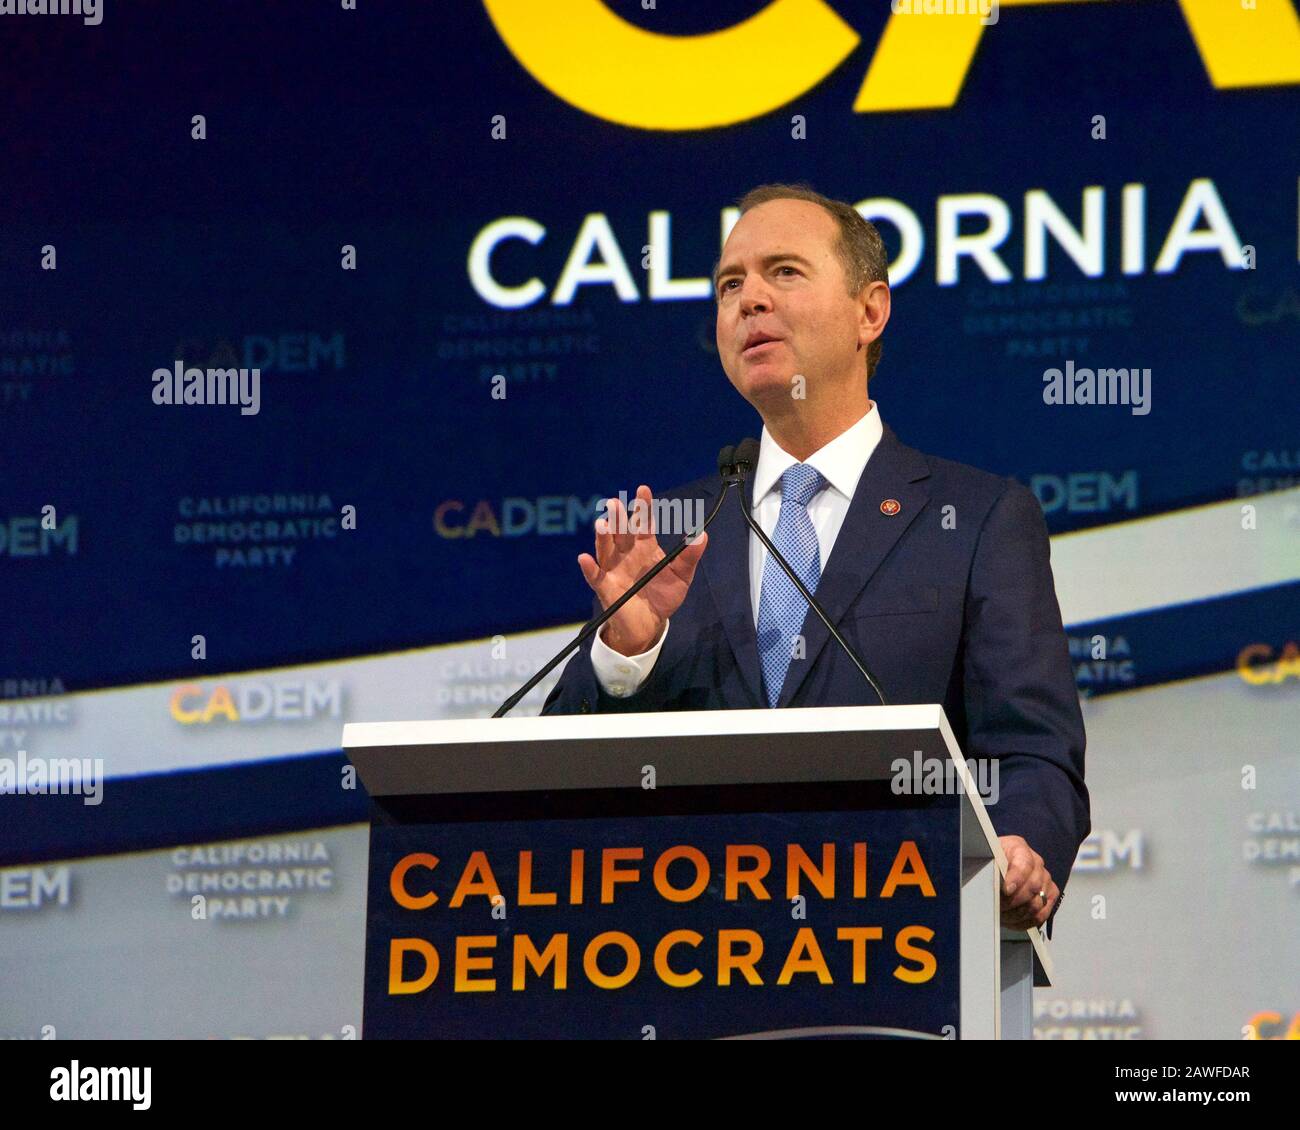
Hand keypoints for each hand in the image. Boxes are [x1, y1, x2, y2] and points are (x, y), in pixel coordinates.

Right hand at [578, 484, 707, 655]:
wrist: (651, 623)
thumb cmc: (664, 595)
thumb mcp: (681, 575)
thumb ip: (690, 556)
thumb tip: (702, 534)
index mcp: (644, 546)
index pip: (643, 523)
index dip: (643, 507)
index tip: (643, 490)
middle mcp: (626, 553)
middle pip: (621, 532)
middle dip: (618, 518)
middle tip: (615, 503)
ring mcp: (614, 568)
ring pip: (606, 548)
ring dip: (602, 536)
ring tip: (601, 524)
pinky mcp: (606, 587)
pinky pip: (595, 577)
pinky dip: (589, 568)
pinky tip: (585, 559)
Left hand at [998, 835, 1057, 930]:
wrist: (999, 864)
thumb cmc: (992, 861)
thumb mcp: (987, 858)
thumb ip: (991, 867)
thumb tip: (993, 883)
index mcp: (1019, 848)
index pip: (1024, 864)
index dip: (1016, 879)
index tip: (1006, 890)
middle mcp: (1036, 862)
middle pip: (1033, 886)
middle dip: (1013, 901)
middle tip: (998, 908)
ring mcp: (1045, 879)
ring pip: (1036, 904)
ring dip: (1017, 914)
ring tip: (1002, 916)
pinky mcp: (1050, 895)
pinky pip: (1041, 915)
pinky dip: (1025, 922)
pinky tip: (1012, 921)